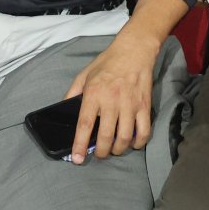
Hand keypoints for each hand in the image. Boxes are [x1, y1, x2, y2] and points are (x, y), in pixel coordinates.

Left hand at [63, 32, 157, 162]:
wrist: (134, 50)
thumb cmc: (107, 63)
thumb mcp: (84, 75)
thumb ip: (72, 93)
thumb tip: (64, 109)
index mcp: (94, 93)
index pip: (85, 124)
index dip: (80, 144)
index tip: (78, 159)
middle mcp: (112, 101)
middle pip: (106, 136)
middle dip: (101, 152)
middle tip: (99, 154)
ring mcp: (130, 104)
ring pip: (125, 137)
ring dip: (118, 150)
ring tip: (114, 150)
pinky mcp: (145, 106)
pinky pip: (144, 131)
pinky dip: (139, 143)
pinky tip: (133, 144)